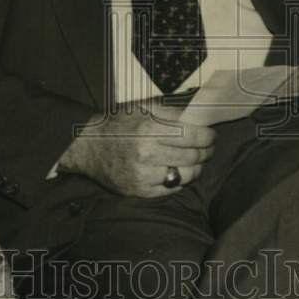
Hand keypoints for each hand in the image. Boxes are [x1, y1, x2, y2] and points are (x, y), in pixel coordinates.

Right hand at [57, 100, 215, 197]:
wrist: (87, 148)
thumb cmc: (117, 124)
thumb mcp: (142, 109)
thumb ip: (171, 113)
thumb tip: (199, 117)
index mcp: (149, 129)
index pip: (192, 135)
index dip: (208, 137)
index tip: (211, 136)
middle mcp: (147, 153)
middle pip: (193, 156)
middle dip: (206, 152)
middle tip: (207, 148)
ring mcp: (143, 174)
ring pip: (186, 175)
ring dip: (196, 168)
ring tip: (194, 161)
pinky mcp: (140, 190)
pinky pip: (172, 189)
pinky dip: (178, 180)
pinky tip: (175, 171)